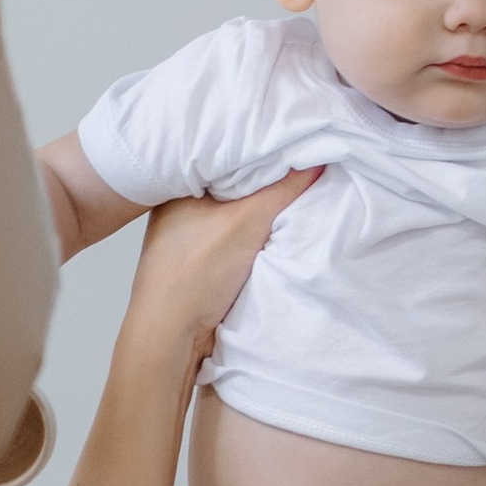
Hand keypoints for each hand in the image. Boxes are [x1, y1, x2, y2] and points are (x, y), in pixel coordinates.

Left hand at [122, 171, 320, 394]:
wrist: (171, 337)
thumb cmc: (191, 278)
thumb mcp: (245, 222)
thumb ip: (283, 190)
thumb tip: (314, 162)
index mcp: (180, 185)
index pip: (229, 154)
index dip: (263, 150)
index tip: (296, 147)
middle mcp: (182, 207)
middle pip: (237, 185)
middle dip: (268, 183)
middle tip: (301, 173)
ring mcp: (190, 236)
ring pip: (239, 213)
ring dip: (263, 214)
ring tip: (293, 200)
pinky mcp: (202, 262)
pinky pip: (238, 238)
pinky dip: (257, 237)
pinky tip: (275, 233)